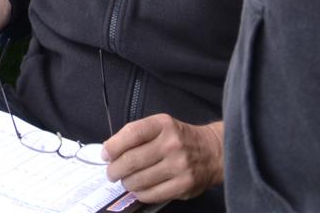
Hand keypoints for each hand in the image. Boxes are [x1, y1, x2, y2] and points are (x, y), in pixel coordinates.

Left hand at [101, 115, 223, 202]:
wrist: (213, 152)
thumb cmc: (180, 138)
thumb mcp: (161, 126)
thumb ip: (137, 134)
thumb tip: (110, 151)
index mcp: (163, 125)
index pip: (131, 134)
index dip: (113, 146)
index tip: (105, 154)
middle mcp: (172, 144)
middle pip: (131, 160)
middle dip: (114, 169)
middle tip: (111, 173)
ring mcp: (179, 166)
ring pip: (139, 180)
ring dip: (126, 183)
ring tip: (126, 181)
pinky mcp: (184, 185)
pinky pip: (152, 194)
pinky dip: (140, 194)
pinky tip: (139, 189)